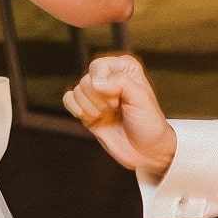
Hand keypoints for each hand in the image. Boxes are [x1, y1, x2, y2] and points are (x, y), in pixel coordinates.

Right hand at [63, 54, 178, 175]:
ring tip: (108, 115)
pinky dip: (76, 110)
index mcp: (124, 68)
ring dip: (91, 108)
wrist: (146, 150)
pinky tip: (91, 117)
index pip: (98, 66)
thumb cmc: (149, 123)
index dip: (104, 84)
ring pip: (77, 91)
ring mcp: (97, 94)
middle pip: (86, 80)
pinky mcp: (87, 108)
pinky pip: (68, 100)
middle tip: (115, 109)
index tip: (118, 100)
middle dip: (99, 100)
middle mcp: (109, 78)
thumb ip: (120, 83)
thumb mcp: (141, 99)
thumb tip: (95, 82)